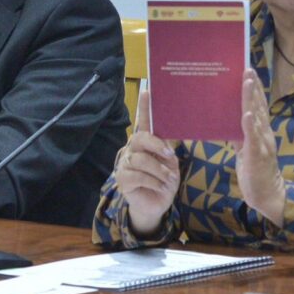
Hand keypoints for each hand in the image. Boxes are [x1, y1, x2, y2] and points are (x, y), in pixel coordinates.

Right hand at [114, 89, 180, 236]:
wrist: (158, 203)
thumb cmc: (164, 179)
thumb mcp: (170, 162)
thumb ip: (167, 148)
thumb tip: (169, 138)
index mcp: (146, 142)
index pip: (144, 121)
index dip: (145, 107)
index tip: (147, 91)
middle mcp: (133, 149)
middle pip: (140, 138)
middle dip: (156, 145)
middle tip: (168, 153)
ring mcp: (125, 164)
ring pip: (141, 160)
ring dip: (159, 170)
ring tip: (168, 178)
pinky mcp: (123, 179)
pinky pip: (138, 176)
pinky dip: (153, 181)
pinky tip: (159, 186)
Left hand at [234, 69, 284, 225]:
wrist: (267, 195)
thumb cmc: (255, 171)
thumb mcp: (245, 150)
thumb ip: (240, 135)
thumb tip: (229, 119)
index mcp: (262, 131)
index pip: (259, 106)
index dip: (255, 89)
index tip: (250, 72)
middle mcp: (265, 133)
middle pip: (259, 106)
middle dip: (253, 87)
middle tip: (248, 69)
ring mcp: (263, 143)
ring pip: (257, 117)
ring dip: (251, 99)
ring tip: (247, 82)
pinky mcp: (258, 155)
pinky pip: (253, 138)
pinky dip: (250, 125)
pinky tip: (246, 114)